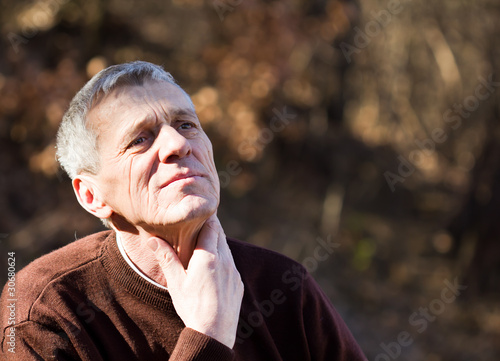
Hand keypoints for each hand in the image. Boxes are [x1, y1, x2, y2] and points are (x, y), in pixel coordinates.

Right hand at [147, 215, 243, 347]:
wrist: (214, 333)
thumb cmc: (192, 307)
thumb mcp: (176, 282)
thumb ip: (166, 258)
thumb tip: (153, 239)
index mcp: (208, 256)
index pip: (210, 226)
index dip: (204, 218)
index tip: (197, 213)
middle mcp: (224, 259)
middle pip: (220, 234)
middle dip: (210, 227)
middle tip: (198, 223)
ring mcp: (233, 271)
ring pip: (226, 248)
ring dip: (217, 242)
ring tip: (204, 243)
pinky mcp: (237, 282)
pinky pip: (231, 263)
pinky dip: (223, 258)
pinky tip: (213, 266)